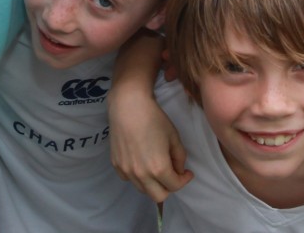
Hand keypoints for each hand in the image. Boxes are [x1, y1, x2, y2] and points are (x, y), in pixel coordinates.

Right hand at [108, 32, 191, 201]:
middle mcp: (141, 174)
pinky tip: (142, 161)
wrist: (127, 106)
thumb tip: (178, 170)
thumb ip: (179, 157)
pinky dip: (139, 177)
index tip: (187, 173)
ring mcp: (127, 171)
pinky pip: (130, 179)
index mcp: (159, 168)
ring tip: (158, 167)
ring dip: (154, 184)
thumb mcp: (174, 137)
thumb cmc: (154, 118)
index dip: (184, 180)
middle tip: (173, 174)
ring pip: (143, 189)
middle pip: (159, 196)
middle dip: (169, 187)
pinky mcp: (116, 165)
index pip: (175, 186)